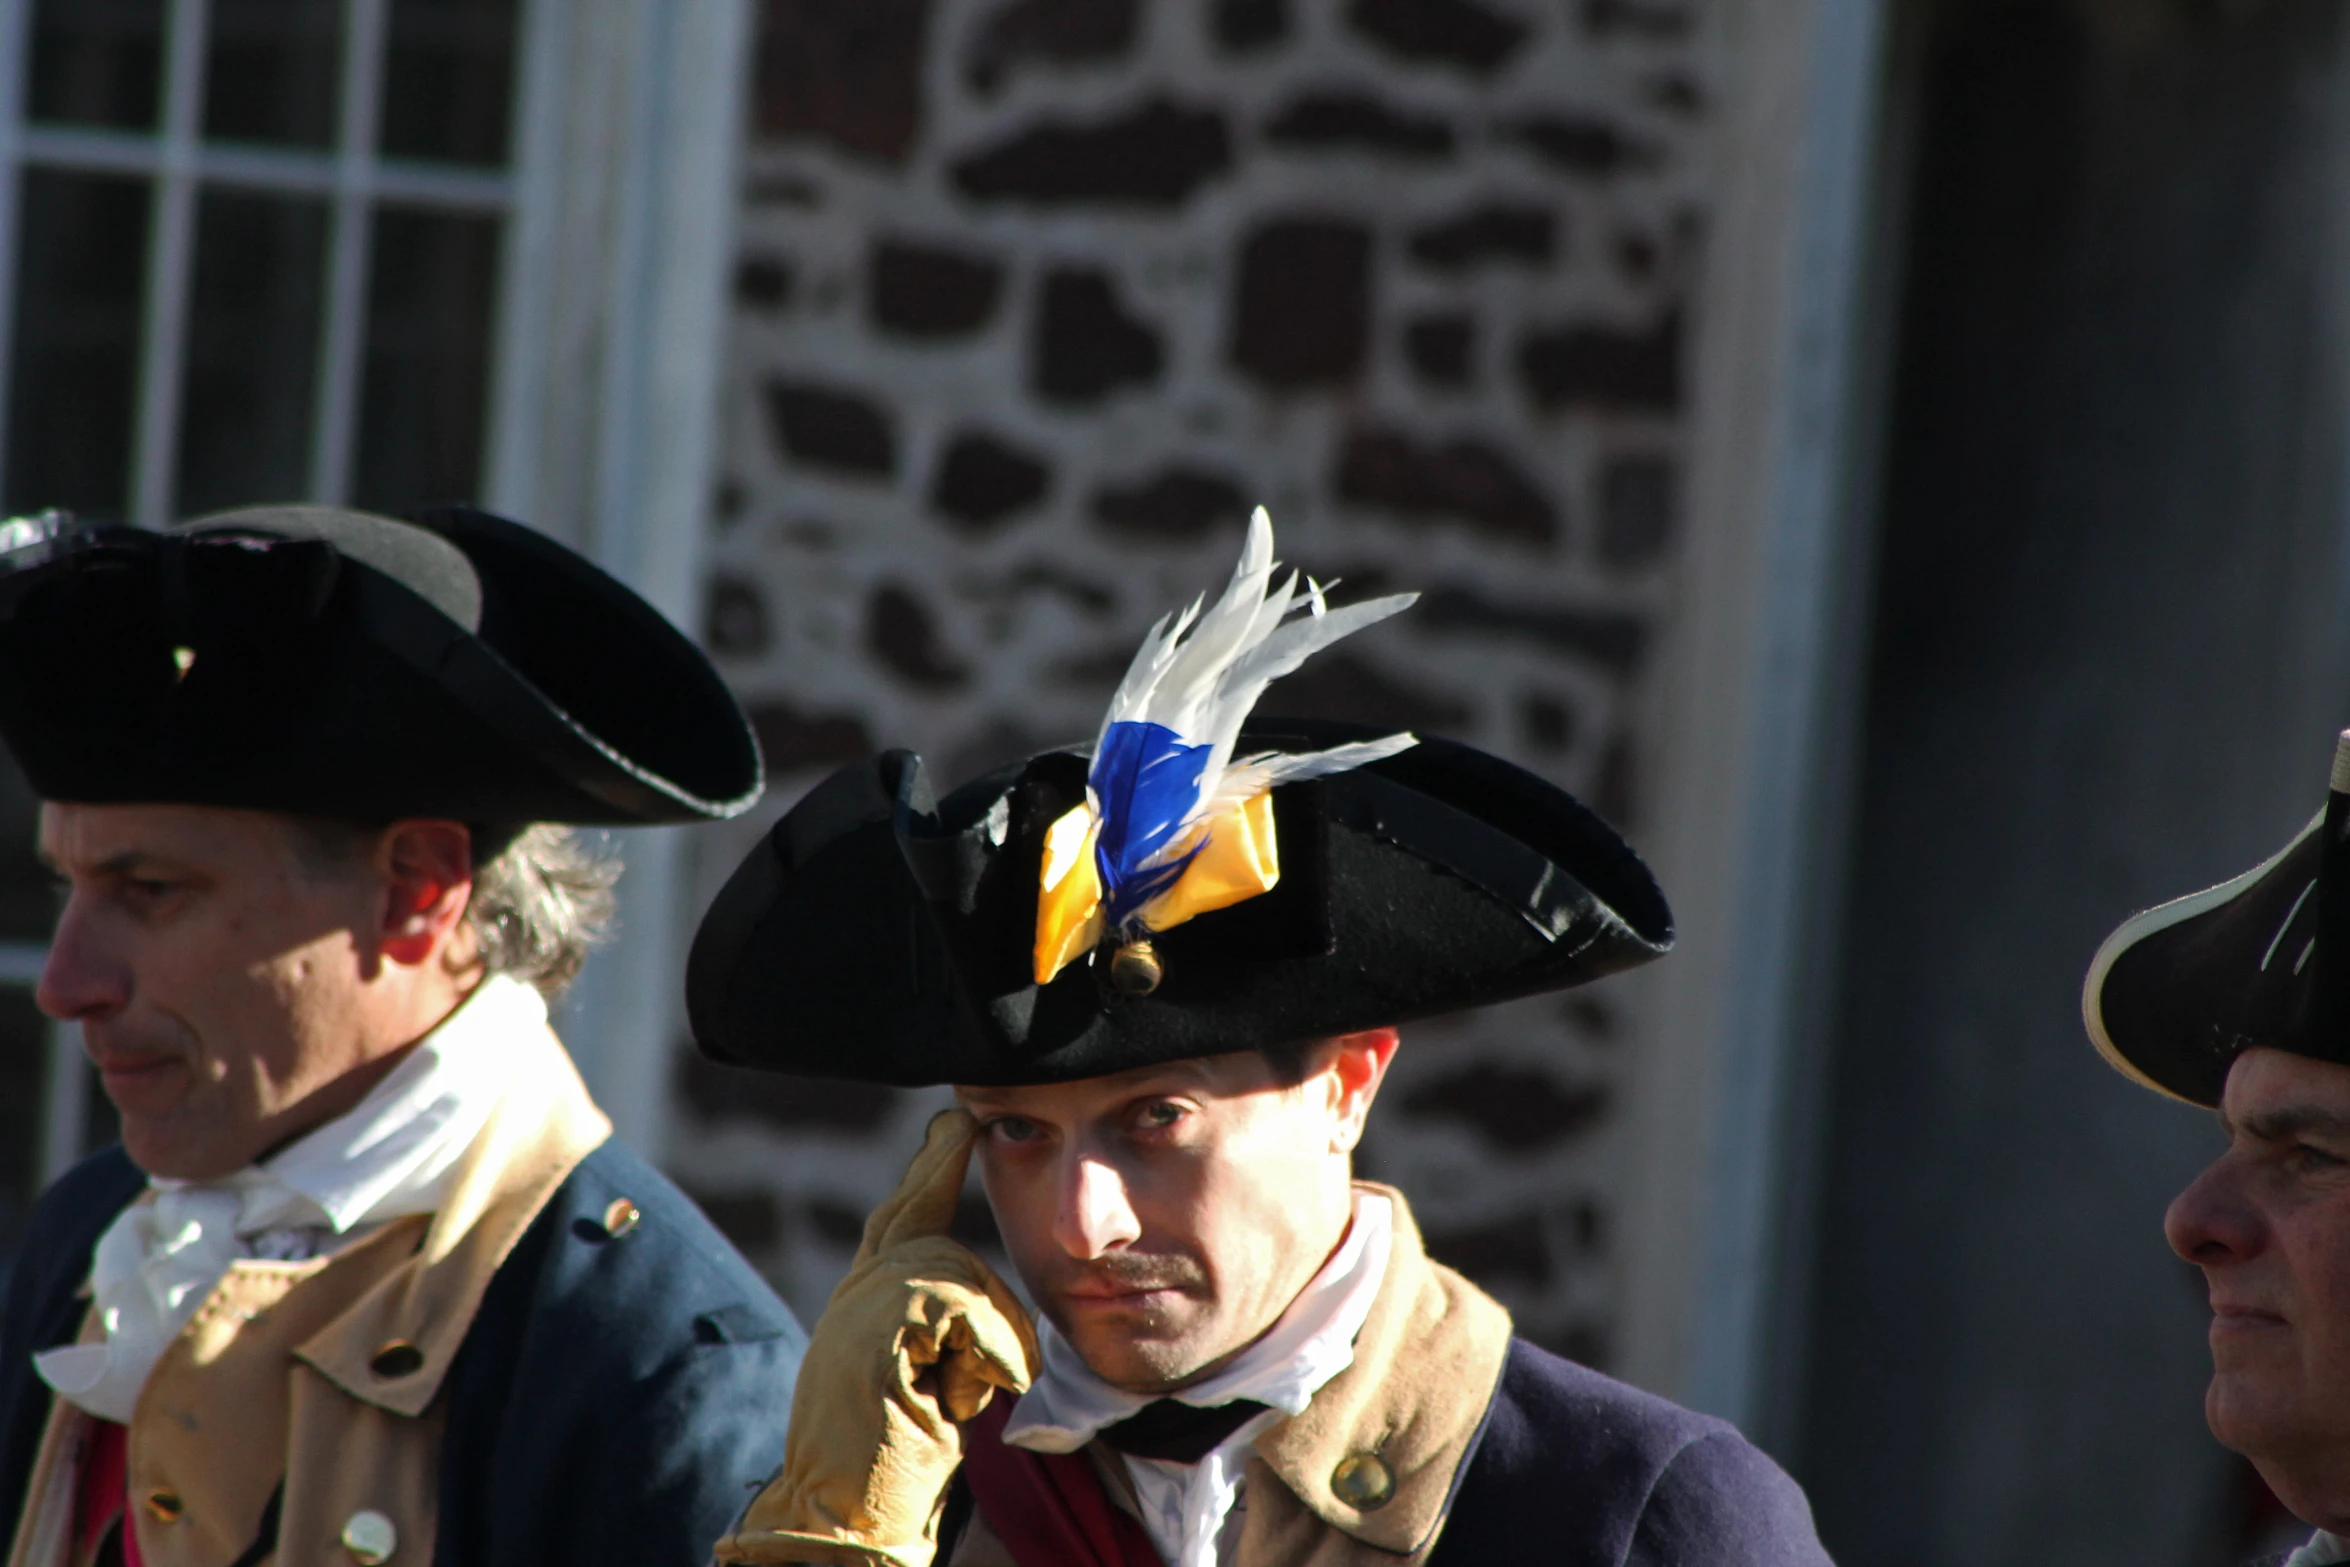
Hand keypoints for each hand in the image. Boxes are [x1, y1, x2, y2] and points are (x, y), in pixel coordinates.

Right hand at [714, 1110, 1036, 1566]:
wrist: (840, 1520)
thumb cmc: (888, 1467)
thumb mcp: (919, 1383)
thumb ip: (937, 1333)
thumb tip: (972, 1303)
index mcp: (863, 1308)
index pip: (897, 1223)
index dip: (926, 1173)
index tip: (953, 1124)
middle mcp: (855, 1298)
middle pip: (914, 1219)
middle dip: (937, 1168)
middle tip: (960, 1121)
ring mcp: (858, 1308)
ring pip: (958, 1271)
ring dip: (987, 1335)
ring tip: (963, 1394)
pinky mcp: (874, 1328)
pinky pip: (961, 1308)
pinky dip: (984, 1352)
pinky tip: (967, 1394)